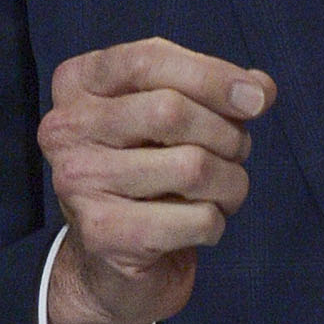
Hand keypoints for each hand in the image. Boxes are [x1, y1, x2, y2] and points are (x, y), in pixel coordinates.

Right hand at [38, 38, 273, 323]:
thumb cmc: (148, 174)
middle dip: (226, 135)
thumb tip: (259, 89)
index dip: (212, 75)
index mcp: (76, 85)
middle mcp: (64, 129)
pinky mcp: (104, 234)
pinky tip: (197, 226)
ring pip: (193, 166)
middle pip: (170, 111)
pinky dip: (216, 223)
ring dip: (230, 183)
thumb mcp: (175, 118)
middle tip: (235, 155)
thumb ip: (214, 93)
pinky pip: (197, 217)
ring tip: (221, 192)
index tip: (256, 99)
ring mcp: (78, 183)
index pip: (147, 59)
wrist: (110, 264)